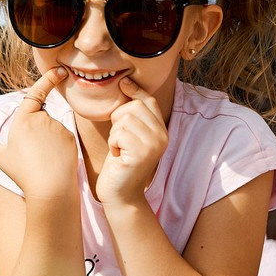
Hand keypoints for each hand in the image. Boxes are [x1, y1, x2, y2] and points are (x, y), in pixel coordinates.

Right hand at [0, 67, 77, 199]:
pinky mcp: (70, 137)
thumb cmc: (23, 172)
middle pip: (40, 117)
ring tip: (41, 159)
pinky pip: (63, 137)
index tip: (59, 71)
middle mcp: (42, 119)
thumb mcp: (0, 158)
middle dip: (37, 129)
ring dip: (48, 138)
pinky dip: (59, 145)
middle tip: (31, 153)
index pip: (36, 93)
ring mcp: (58, 127)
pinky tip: (53, 160)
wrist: (50, 187)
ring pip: (52, 128)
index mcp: (23, 120)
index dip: (48, 79)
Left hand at [96, 77, 167, 205]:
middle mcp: (162, 136)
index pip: (148, 100)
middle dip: (118, 120)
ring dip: (114, 134)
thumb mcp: (128, 135)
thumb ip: (131, 114)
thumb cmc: (120, 163)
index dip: (135, 90)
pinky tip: (118, 156)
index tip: (123, 83)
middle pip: (133, 106)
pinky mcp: (142, 153)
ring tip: (119, 149)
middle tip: (119, 140)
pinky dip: (113, 143)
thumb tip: (125, 82)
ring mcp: (154, 144)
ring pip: (125, 118)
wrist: (120, 193)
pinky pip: (120, 133)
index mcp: (161, 130)